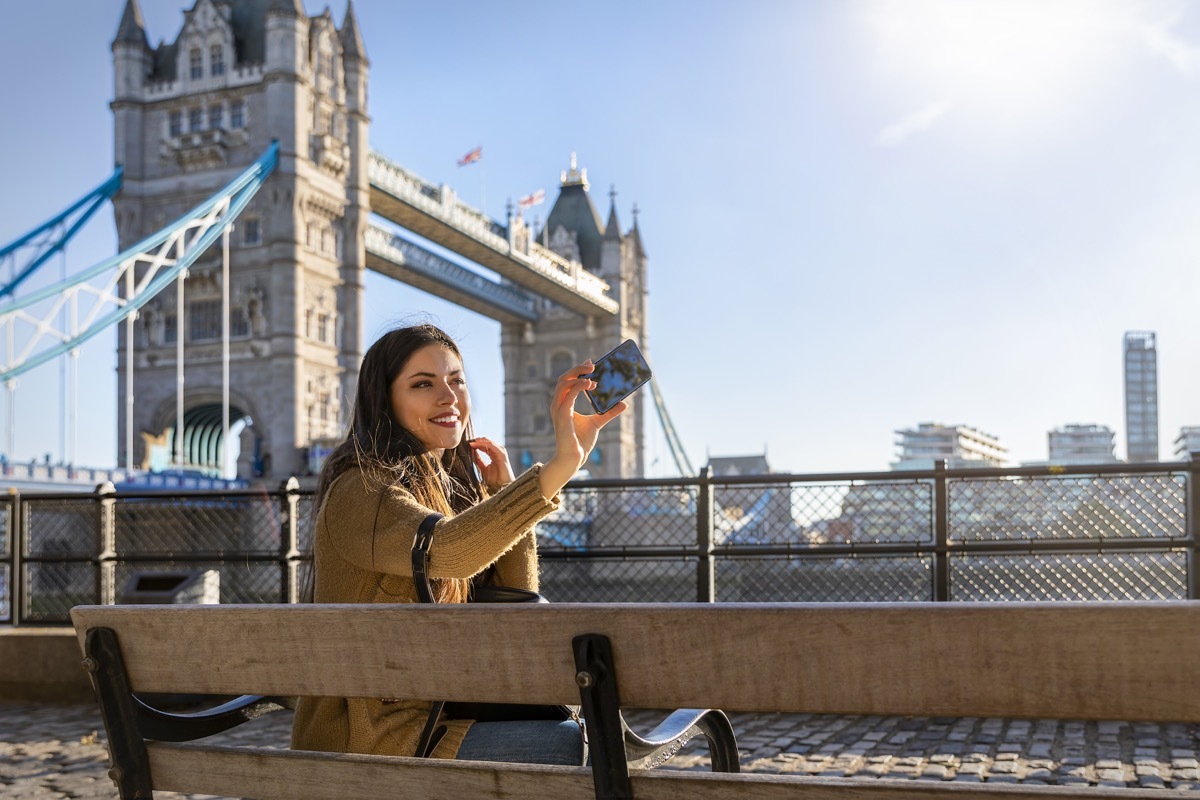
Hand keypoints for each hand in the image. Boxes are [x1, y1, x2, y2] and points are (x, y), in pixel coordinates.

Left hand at [469, 437, 514, 491]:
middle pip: (487, 442)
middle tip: (467, 442)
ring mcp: (500, 452)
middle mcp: (498, 451)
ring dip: (479, 441)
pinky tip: (476, 445)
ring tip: (471, 443)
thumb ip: (479, 461)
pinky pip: (491, 446)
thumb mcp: (484, 469)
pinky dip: (483, 444)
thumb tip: (472, 454)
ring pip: (488, 442)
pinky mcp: (501, 454)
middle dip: (477, 441)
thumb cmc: (496, 480)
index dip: (476, 444)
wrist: (503, 486)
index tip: (467, 445)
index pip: (485, 445)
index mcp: (494, 454)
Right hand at [538, 360, 627, 498]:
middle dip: (577, 368)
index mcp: (563, 404)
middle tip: (593, 364)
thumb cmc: (581, 442)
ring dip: (577, 374)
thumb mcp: (597, 423)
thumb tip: (624, 403)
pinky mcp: (562, 415)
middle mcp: (558, 404)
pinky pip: (568, 395)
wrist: (574, 458)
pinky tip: (591, 384)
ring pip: (563, 383)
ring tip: (592, 373)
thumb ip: (609, 412)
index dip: (577, 370)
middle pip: (563, 378)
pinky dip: (579, 386)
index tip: (591, 363)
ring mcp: (558, 409)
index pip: (567, 382)